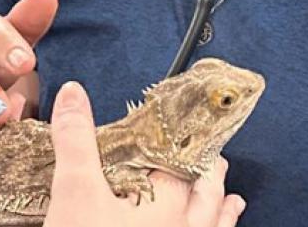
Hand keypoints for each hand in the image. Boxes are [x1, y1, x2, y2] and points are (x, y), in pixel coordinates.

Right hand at [46, 81, 246, 226]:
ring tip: (233, 202)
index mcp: (169, 204)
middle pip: (209, 197)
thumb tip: (73, 93)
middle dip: (212, 176)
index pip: (187, 162)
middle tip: (216, 159)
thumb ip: (76, 141)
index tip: (197, 127)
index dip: (189, 142)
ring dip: (224, 215)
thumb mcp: (74, 192)